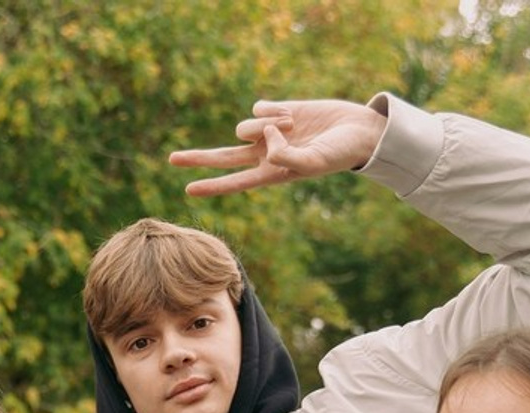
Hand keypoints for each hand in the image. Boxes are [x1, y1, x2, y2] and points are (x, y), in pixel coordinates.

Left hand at [170, 98, 387, 196]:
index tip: (189, 189)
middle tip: (171, 159)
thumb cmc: (339, 153)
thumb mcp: (314, 162)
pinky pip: (258, 107)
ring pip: (244, 126)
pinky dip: (274, 110)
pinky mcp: (274, 111)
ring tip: (293, 127)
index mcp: (270, 174)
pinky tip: (292, 115)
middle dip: (198, 157)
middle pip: (223, 156)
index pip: (234, 182)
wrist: (358, 130)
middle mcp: (263, 155)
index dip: (212, 186)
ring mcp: (267, 133)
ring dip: (266, 124)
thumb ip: (287, 155)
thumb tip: (265, 138)